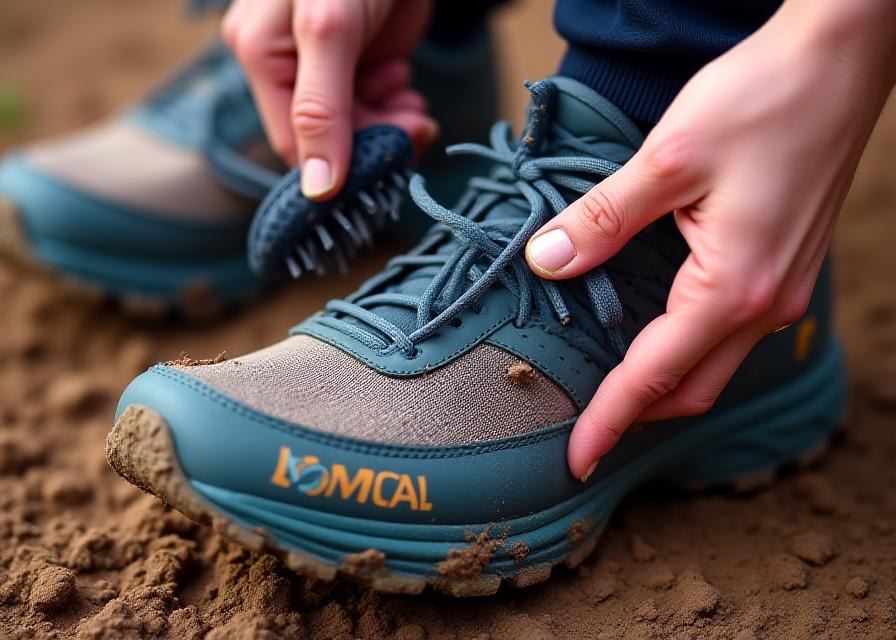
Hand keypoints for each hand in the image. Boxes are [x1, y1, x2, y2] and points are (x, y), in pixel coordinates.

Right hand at [223, 0, 436, 199]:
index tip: (388, 159)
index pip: (294, 143)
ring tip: (411, 101)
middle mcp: (285, 65)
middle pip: (328, 138)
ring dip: (389, 124)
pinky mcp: (356, 58)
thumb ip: (320, 108)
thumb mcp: (329, 30)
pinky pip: (372, 104)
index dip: (340, 164)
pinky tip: (407, 86)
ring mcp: (322, 64)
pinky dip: (395, 106)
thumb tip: (316, 188)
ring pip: (354, 126)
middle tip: (415, 126)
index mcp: (260, 56)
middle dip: (373, 138)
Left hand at [524, 0, 895, 479]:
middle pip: (692, 389)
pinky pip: (730, 334)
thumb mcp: (668, 158)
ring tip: (610, 391)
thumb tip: (546, 262)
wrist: (840, 60)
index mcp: (733, 286)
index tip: (575, 459)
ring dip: (663, 386)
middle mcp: (765, 302)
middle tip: (584, 431)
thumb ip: (603, 219)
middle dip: (637, 416)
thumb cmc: (762, 99)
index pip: (656, 376)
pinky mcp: (782, 268)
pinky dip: (688, 351)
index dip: (610, 420)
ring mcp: (781, 289)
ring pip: (715, 365)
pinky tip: (654, 335)